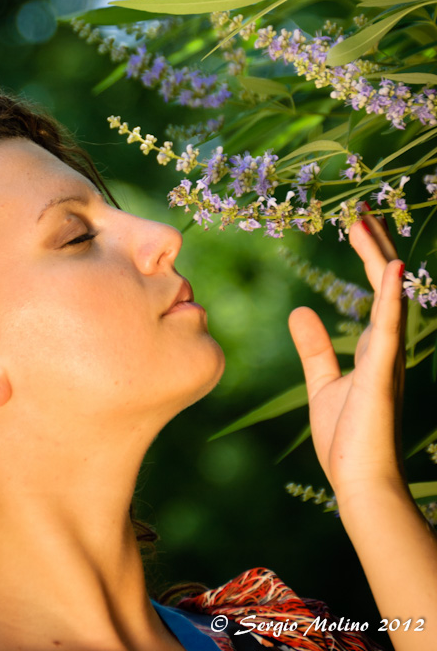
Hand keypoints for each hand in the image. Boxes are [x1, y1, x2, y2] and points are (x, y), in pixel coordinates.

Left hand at [288, 214, 407, 503]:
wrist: (360, 483)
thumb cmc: (347, 439)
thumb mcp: (323, 382)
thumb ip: (314, 347)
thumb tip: (299, 311)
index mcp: (376, 347)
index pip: (375, 288)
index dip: (369, 254)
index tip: (357, 221)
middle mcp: (388, 346)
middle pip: (386, 283)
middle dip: (375, 244)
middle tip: (362, 208)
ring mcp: (389, 358)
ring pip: (391, 295)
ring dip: (379, 257)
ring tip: (366, 221)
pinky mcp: (383, 374)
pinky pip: (390, 328)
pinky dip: (391, 296)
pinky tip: (391, 266)